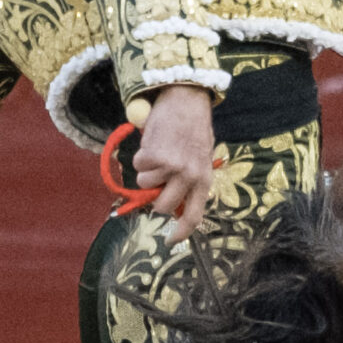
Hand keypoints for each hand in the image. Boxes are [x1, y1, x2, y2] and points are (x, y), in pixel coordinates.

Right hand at [132, 83, 220, 244]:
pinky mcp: (156, 155)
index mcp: (204, 179)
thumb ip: (189, 182)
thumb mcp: (199, 158)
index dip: (181, 232)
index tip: (170, 242)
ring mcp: (172, 167)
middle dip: (153, 197)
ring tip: (158, 152)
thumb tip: (173, 205)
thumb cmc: (192, 129)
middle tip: (154, 181)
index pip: (193, 215)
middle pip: (163, 206)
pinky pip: (138, 165)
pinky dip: (140, 155)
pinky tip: (153, 142)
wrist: (185, 100)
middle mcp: (189, 176)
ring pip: (145, 184)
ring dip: (146, 171)